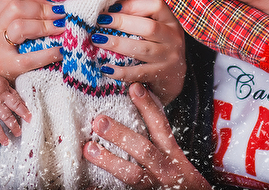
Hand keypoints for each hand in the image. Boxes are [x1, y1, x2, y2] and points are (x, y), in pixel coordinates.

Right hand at [0, 0, 63, 80]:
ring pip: (18, 27)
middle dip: (42, 8)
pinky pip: (28, 58)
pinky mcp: (9, 68)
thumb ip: (26, 16)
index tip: (54, 1)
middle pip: (15, 8)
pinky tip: (60, 51)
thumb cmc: (7, 52)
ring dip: (44, 25)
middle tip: (61, 15)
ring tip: (61, 29)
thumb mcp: (9, 30)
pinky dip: (47, 54)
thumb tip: (55, 5)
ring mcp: (0, 49)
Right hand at [0, 69, 31, 144]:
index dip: (23, 112)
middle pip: (5, 116)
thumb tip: (25, 106)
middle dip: (13, 126)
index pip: (15, 104)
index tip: (29, 119)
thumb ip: (14, 95)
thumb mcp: (4, 84)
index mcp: (2, 94)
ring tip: (6, 143)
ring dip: (0, 134)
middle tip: (18, 134)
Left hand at [83, 83, 210, 189]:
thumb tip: (136, 102)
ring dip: (109, 161)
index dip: (148, 107)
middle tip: (99, 121)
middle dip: (121, 135)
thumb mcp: (175, 157)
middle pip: (144, 150)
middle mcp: (164, 170)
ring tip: (89, 148)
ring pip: (131, 174)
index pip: (161, 127)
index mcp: (173, 155)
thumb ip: (158, 138)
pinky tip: (88, 185)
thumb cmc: (181, 179)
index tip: (134, 88)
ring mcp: (152, 186)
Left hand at [92, 0, 185, 103]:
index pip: (155, 6)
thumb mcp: (157, 29)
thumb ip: (139, 18)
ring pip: (142, 49)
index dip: (133, 4)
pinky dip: (121, 71)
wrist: (176, 77)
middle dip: (122, 22)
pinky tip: (105, 68)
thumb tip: (110, 8)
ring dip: (117, 44)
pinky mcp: (161, 76)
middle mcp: (173, 38)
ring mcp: (169, 58)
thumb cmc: (158, 46)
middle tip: (100, 21)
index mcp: (171, 22)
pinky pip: (138, 73)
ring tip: (97, 40)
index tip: (112, 7)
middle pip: (149, 27)